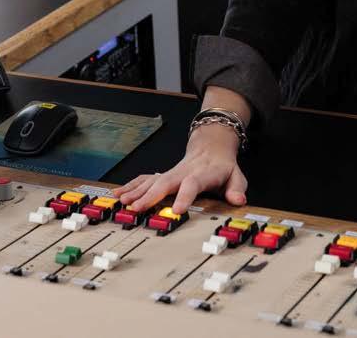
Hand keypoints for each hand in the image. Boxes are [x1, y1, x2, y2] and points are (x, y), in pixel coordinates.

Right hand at [112, 123, 245, 214]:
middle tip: (138, 208)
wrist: (211, 147)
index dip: (184, 196)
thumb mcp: (236, 176)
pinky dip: (130, 186)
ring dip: (136, 191)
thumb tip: (239, 200)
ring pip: (151, 180)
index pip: (192, 184)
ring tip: (123, 202)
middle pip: (165, 182)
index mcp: (201, 174)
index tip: (176, 210)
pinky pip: (144, 179)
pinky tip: (117, 194)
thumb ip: (237, 189)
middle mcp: (182, 172)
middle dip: (150, 195)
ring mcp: (170, 173)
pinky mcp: (162, 175)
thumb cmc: (222, 167)